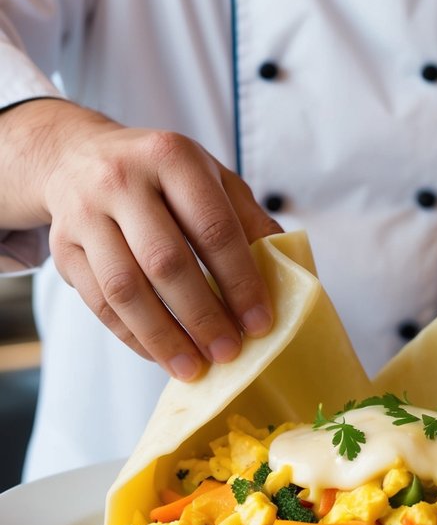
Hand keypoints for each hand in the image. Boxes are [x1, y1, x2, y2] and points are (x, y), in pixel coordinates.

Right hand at [11, 100, 280, 379]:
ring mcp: (85, 215)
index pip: (213, 228)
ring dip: (163, 336)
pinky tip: (161, 354)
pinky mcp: (62, 248)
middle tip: (229, 352)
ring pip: (125, 289)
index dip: (240, 280)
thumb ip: (247, 218)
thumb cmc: (159, 175)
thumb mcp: (209, 176)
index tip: (259, 322)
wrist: (77, 157)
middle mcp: (122, 181)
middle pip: (166, 261)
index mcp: (172, 157)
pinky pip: (98, 303)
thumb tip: (286, 269)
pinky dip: (132, 336)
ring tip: (194, 368)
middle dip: (202, 316)